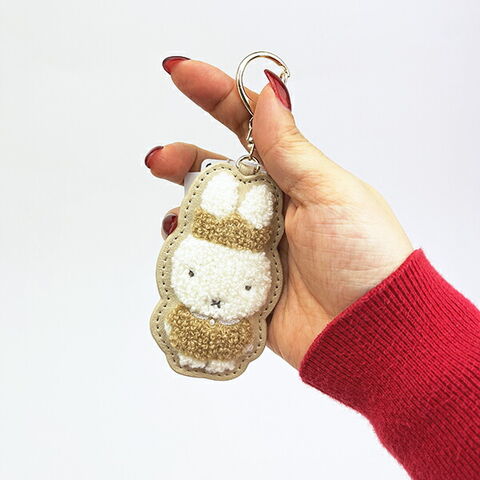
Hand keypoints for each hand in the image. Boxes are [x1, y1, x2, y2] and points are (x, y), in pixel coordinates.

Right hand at [146, 57, 412, 368]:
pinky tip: (182, 257)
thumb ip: (291, 150)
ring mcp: (255, 248)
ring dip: (183, 213)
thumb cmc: (364, 258)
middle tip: (159, 161)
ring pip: (206, 219)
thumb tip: (268, 93)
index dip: (215, 96)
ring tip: (174, 222)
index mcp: (293, 180)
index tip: (179, 74)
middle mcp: (271, 210)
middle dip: (184, 161)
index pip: (249, 129)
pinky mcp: (245, 285)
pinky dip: (189, 258)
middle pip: (218, 175)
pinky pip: (207, 265)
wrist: (370, 335)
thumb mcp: (331, 194)